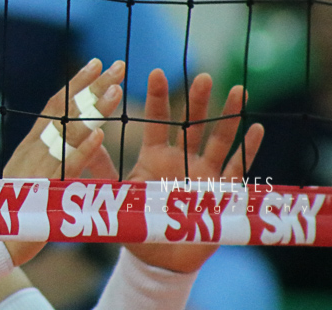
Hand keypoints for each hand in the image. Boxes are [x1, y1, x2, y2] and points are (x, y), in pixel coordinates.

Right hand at [0, 58, 124, 264]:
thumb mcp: (31, 178)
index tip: (96, 64)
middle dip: (91, 86)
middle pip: (63, 111)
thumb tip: (69, 140)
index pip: (55, 107)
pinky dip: (82, 150)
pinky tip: (101, 135)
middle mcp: (31, 151)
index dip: (76, 84)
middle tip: (117, 64)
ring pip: (67, 133)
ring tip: (116, 90)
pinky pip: (65, 168)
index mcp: (29, 146)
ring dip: (93, 110)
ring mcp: (36, 169)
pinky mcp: (42, 191)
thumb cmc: (15, 213)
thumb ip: (48, 159)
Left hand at [91, 69, 263, 272]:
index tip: (156, 72)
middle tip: (203, 76)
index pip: (157, 123)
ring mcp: (205, 175)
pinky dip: (248, 149)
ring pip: (219, 140)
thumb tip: (74, 143)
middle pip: (192, 125)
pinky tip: (256, 128)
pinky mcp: (222, 193)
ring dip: (229, 117)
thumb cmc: (137, 223)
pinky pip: (238, 168)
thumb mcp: (116, 194)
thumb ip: (100, 168)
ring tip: (238, 91)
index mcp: (155, 157)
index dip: (158, 99)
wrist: (160, 259)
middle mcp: (181, 160)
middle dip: (198, 102)